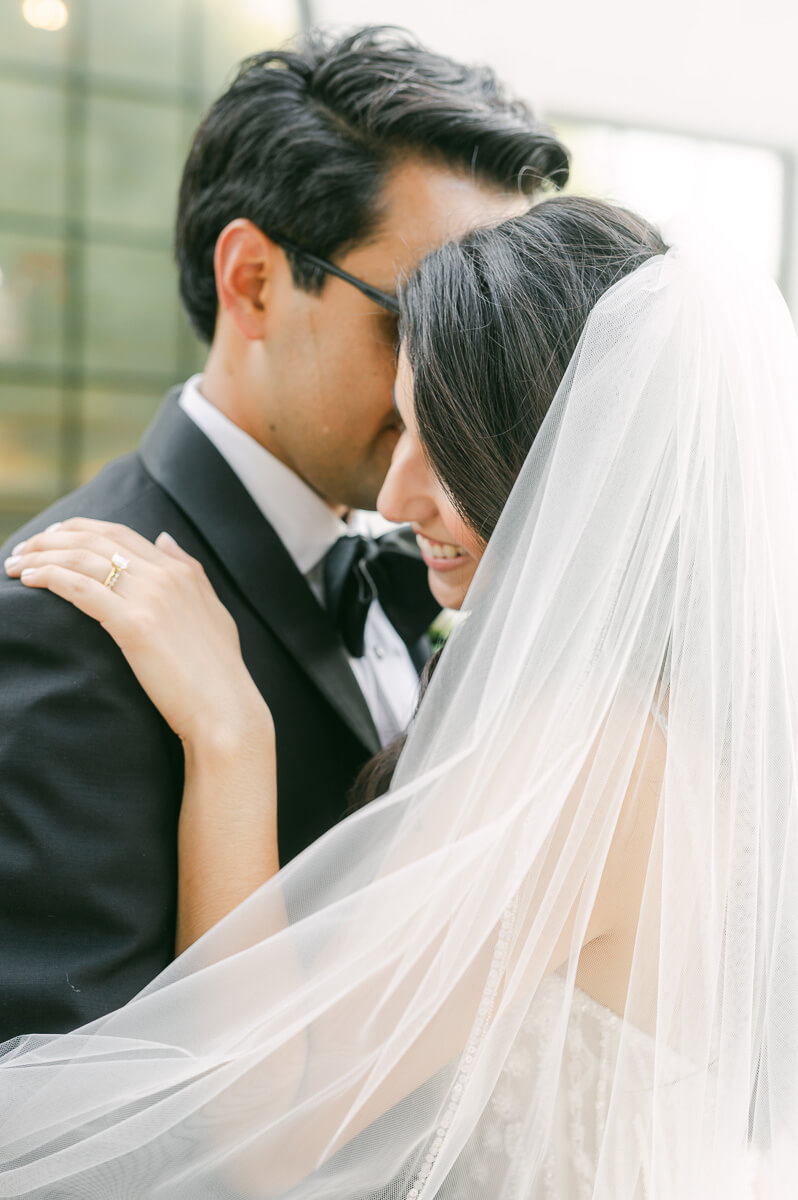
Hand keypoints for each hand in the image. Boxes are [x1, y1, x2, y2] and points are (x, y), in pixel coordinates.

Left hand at [5, 518, 271, 748]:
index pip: (120, 533)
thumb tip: (165, 538)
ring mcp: (151, 597)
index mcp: (181, 571)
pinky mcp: (134, 624)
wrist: (225, 710)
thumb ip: (190, 570)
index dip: (80, 529)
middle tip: (23, 547)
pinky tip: (30, 580)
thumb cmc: (218, 671)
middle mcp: (166, 575)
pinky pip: (81, 589)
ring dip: (42, 557)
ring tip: (15, 564)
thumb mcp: (212, 610)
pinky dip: (51, 578)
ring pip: (83, 560)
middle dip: (52, 538)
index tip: (52, 535)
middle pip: (96, 540)